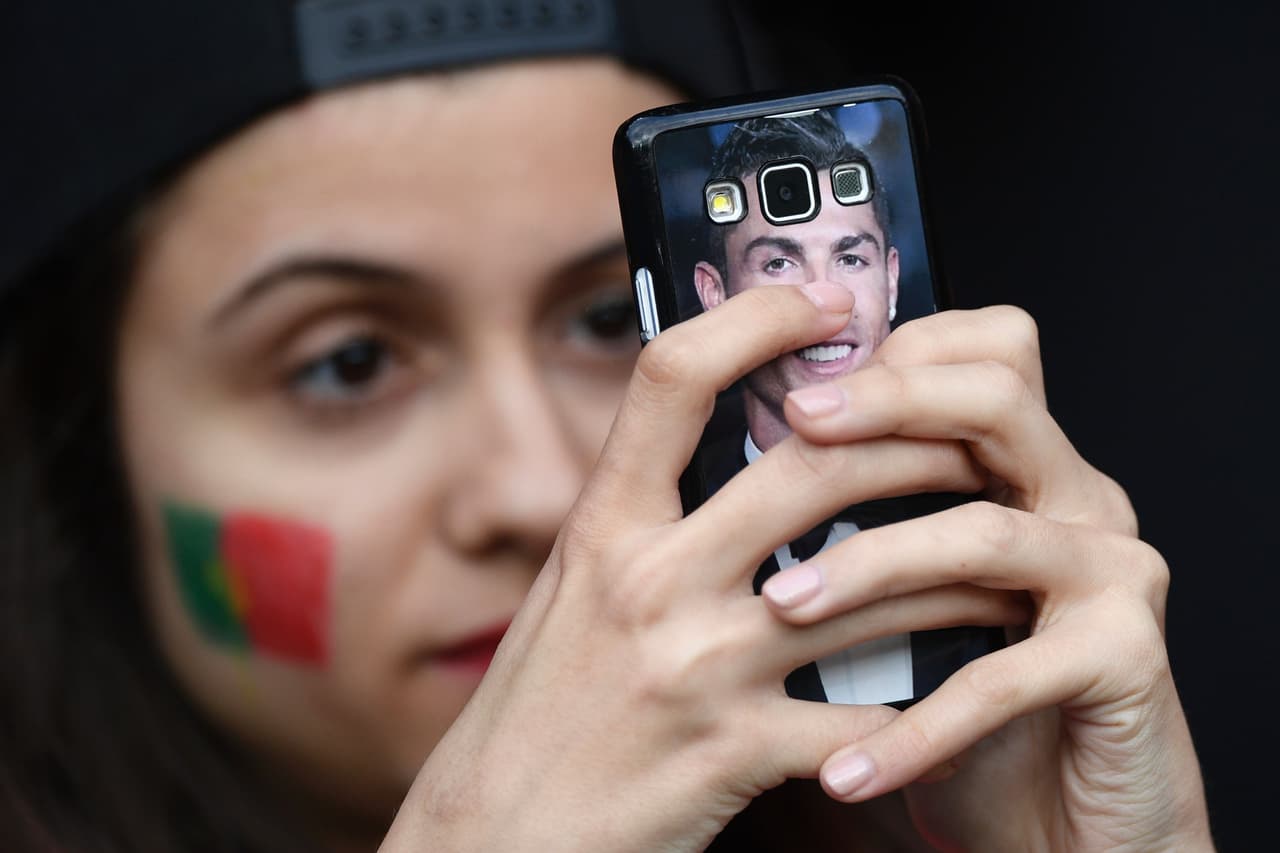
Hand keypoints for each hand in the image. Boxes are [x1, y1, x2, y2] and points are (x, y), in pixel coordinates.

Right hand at [381, 289, 1024, 852]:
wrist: (497, 837)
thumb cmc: (541, 710)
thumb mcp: (574, 590)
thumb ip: (647, 519)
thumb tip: (729, 443)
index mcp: (603, 526)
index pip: (674, 377)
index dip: (755, 318)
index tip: (824, 302)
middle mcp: (648, 580)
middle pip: (811, 466)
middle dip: (914, 437)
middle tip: (972, 430)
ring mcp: (695, 666)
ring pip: (872, 584)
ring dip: (960, 564)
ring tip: (1009, 551)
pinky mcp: (735, 755)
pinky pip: (869, 716)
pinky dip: (930, 702)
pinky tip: (966, 688)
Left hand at [763, 307, 1213, 851]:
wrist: (1062, 822)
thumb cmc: (973, 711)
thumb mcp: (915, 600)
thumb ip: (875, 519)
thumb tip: (755, 462)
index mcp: (1028, 469)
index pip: (988, 352)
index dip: (900, 353)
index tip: (802, 377)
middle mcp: (1079, 500)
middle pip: (999, 399)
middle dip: (891, 402)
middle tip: (796, 423)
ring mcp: (1113, 571)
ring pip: (983, 533)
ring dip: (871, 566)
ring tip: (780, 605)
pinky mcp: (1126, 654)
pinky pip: (1004, 677)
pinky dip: (917, 728)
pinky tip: (845, 767)